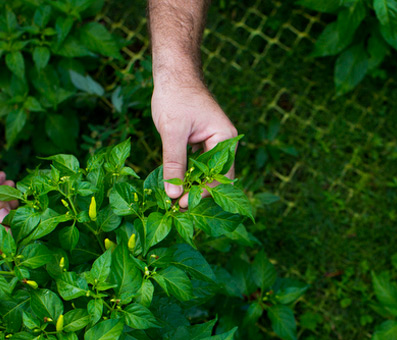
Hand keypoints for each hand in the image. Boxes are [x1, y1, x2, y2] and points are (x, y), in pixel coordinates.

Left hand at [151, 80, 236, 208]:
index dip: (202, 193)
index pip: (220, 176)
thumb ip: (173, 163)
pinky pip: (197, 164)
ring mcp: (214, 142)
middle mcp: (224, 142)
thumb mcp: (172, 131)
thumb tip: (173, 194)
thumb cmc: (175, 96)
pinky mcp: (202, 142)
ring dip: (192, 185)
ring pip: (205, 172)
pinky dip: (187, 174)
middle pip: (215, 177)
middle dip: (198, 193)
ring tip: (174, 200)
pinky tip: (174, 184)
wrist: (173, 73)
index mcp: (225, 139)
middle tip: (177, 208)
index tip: (182, 205)